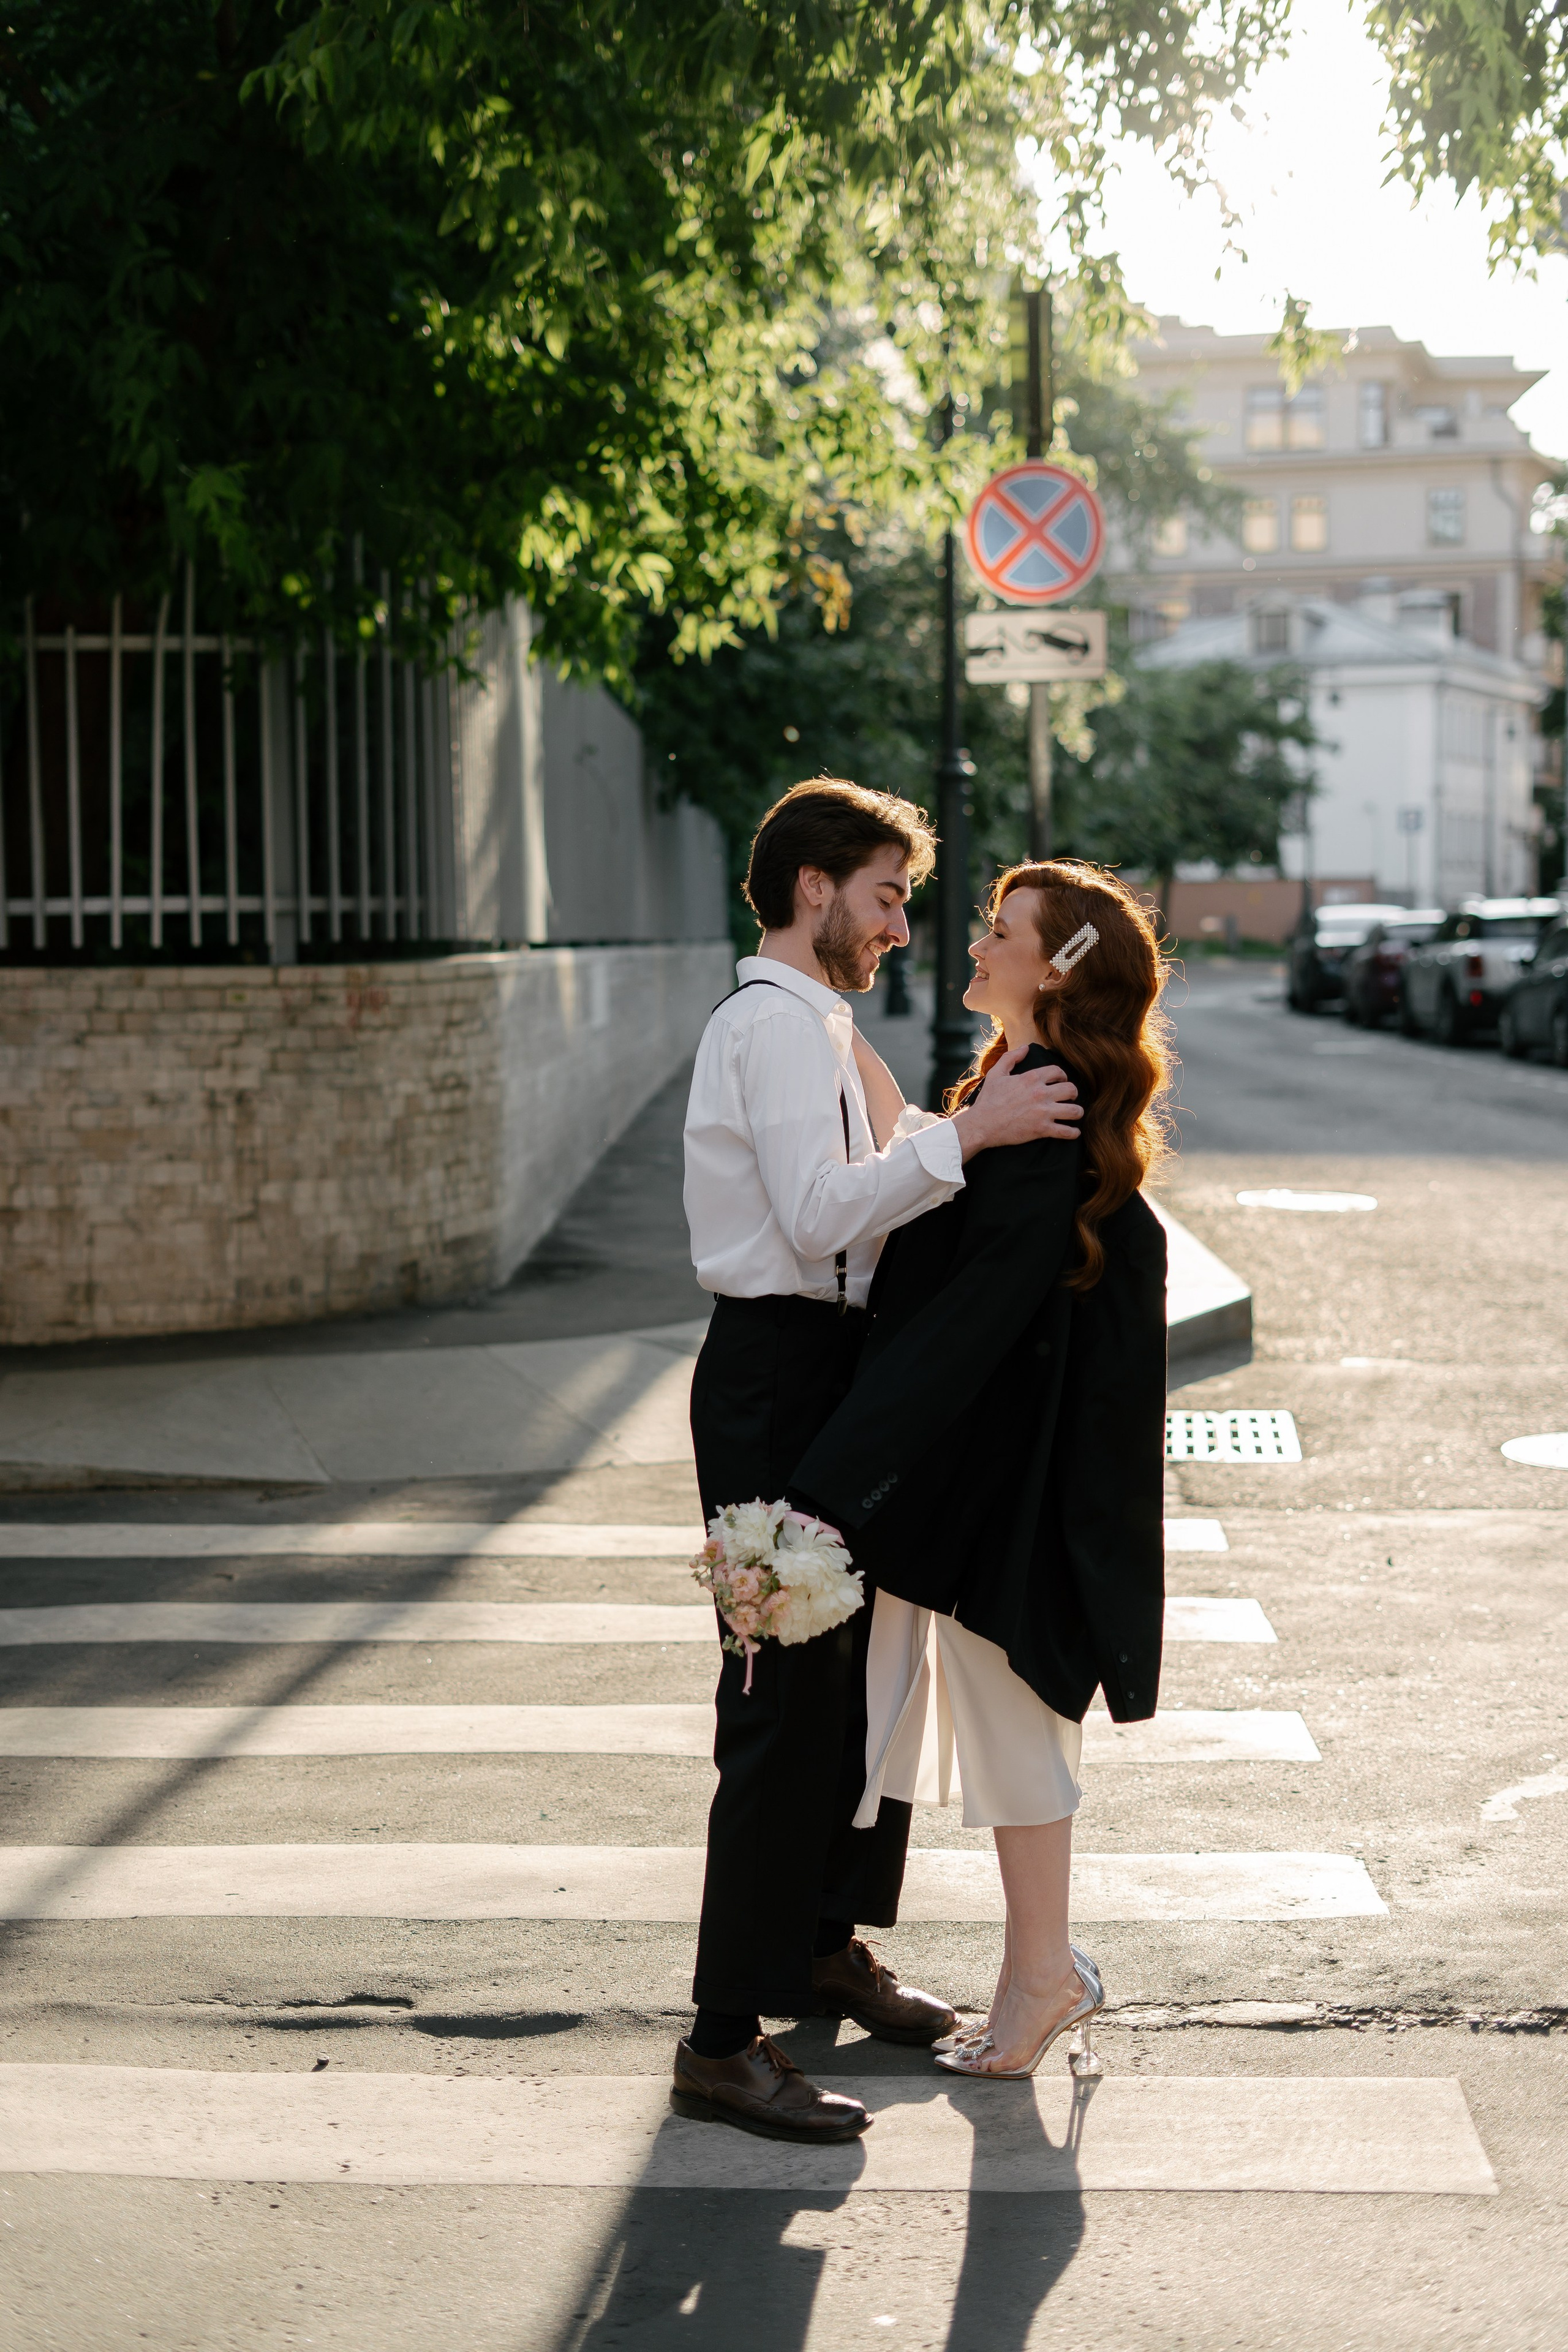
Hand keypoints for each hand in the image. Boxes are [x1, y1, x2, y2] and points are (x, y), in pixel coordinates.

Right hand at [950, 1047, 1081, 1161]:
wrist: (981, 1124)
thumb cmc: (988, 1100)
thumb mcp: (996, 1074)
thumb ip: (1011, 1058)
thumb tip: (1026, 1048)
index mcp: (1031, 1078)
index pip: (1058, 1071)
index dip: (1063, 1075)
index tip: (1061, 1081)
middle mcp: (1041, 1093)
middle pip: (1071, 1090)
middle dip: (1073, 1093)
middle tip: (1070, 1098)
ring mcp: (1043, 1112)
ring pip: (1074, 1110)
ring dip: (1077, 1112)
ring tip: (1075, 1114)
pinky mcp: (1042, 1129)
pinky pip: (1066, 1131)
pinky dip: (1073, 1133)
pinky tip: (1074, 1132)